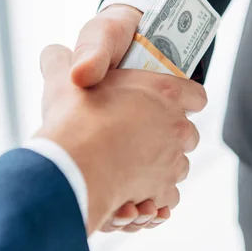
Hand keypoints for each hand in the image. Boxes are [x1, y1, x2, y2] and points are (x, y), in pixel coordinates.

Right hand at [70, 4, 173, 231]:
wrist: (73, 167)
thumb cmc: (74, 120)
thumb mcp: (65, 79)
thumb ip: (64, 61)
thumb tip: (56, 53)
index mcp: (164, 92)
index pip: (195, 94)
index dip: (185, 98)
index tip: (170, 103)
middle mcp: (176, 126)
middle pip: (189, 133)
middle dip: (170, 137)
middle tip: (140, 138)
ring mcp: (173, 160)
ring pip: (178, 166)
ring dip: (161, 168)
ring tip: (131, 168)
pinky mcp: (163, 190)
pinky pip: (167, 196)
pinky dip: (154, 197)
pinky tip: (133, 193)